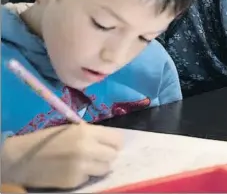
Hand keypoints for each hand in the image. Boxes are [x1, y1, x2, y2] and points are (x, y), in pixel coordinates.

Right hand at [1, 123, 122, 188]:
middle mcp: (87, 149)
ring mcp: (81, 167)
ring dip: (98, 166)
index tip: (108, 145)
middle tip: (97, 155)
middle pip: (113, 155)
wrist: (22, 159)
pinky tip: (73, 171)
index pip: (117, 139)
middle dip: (107, 155)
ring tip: (86, 163)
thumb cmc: (48, 140)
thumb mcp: (72, 130)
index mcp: (87, 132)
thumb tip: (111, 142)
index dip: (114, 143)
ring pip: (105, 168)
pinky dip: (85, 176)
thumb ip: (92, 135)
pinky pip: (90, 178)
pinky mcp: (74, 181)